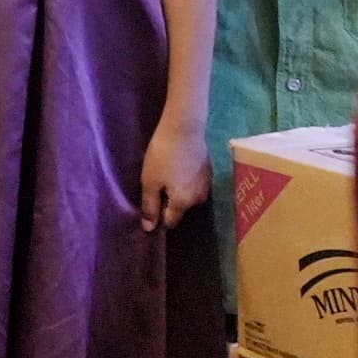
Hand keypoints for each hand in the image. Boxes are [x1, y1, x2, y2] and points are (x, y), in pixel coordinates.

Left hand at [140, 107, 210, 232]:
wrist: (184, 128)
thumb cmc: (163, 155)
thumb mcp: (150, 181)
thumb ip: (150, 206)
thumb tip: (149, 228)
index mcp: (184, 203)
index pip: (171, 221)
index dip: (158, 217)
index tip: (149, 204)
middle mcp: (199, 198)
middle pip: (180, 208)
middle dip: (167, 201)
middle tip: (155, 184)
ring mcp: (207, 184)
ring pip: (188, 195)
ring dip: (177, 189)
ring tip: (165, 173)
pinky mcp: (209, 171)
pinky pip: (194, 183)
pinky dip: (185, 179)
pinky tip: (176, 166)